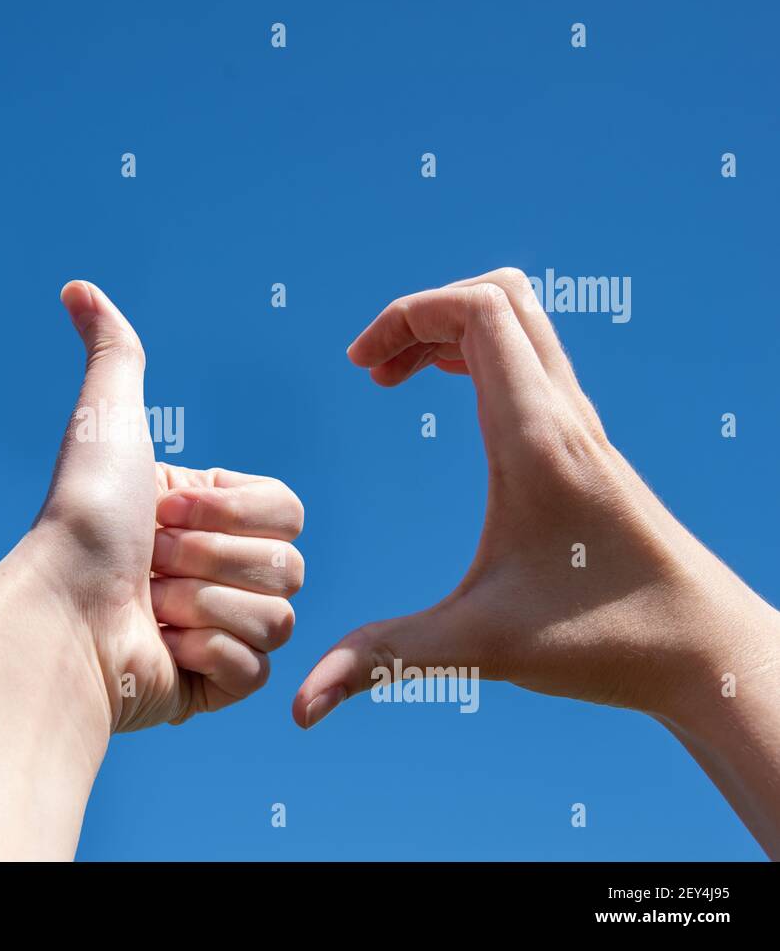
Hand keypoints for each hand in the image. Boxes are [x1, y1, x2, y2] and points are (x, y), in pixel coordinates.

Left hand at [0, 281, 302, 858]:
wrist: (60, 614)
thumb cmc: (82, 517)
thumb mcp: (107, 420)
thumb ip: (114, 351)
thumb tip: (77, 287)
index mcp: (210, 514)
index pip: (288, 508)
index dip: (230, 509)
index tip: (163, 509)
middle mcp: (220, 568)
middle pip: (292, 563)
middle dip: (210, 559)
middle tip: (149, 563)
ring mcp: (222, 628)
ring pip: (281, 617)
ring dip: (202, 607)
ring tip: (146, 608)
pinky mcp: (218, 684)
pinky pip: (259, 667)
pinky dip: (207, 656)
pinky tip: (160, 648)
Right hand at [291, 267, 779, 854]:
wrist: (707, 652)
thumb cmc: (605, 641)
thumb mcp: (478, 647)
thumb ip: (382, 661)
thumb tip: (298, 710)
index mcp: (536, 438)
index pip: (479, 310)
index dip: (408, 314)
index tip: (362, 368)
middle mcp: (563, 415)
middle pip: (500, 295)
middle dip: (423, 313)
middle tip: (376, 371)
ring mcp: (581, 425)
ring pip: (520, 322)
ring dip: (451, 330)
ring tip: (396, 379)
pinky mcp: (587, 446)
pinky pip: (531, 361)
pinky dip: (480, 357)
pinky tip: (452, 410)